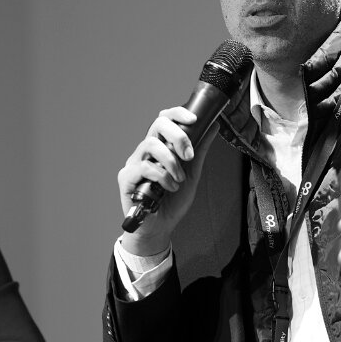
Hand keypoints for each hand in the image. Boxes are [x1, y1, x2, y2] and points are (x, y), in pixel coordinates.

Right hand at [117, 107, 216, 253]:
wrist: (161, 227)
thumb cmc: (172, 201)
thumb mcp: (193, 173)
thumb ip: (200, 150)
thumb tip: (213, 126)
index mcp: (159, 147)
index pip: (164, 119)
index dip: (178, 113)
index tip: (195, 119)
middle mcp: (145, 151)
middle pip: (157, 124)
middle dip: (178, 136)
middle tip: (188, 155)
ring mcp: (134, 163)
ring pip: (151, 144)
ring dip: (171, 161)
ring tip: (179, 179)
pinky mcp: (126, 178)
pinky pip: (144, 167)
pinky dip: (162, 177)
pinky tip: (169, 187)